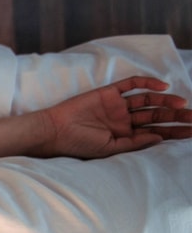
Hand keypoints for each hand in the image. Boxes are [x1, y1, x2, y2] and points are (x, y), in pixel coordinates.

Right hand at [36, 76, 191, 158]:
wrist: (54, 131)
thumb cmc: (77, 145)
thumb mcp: (109, 150)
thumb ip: (134, 143)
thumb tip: (159, 137)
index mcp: (124, 136)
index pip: (155, 132)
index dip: (174, 132)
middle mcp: (123, 120)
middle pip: (156, 116)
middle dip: (176, 117)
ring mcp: (117, 105)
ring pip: (148, 100)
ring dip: (165, 101)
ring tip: (182, 105)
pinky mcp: (109, 92)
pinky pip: (131, 84)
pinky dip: (147, 83)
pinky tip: (162, 86)